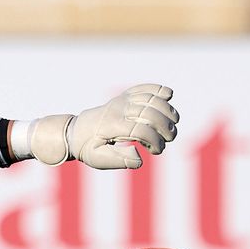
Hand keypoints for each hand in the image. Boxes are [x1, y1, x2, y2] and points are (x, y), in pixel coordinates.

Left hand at [30, 84, 178, 169]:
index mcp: (112, 126)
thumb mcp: (98, 159)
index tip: (157, 150)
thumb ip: (119, 160)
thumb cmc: (88, 148)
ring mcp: (122, 101)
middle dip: (165, 127)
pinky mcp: (124, 96)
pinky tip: (169, 96)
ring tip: (174, 123)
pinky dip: (159, 89)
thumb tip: (140, 159)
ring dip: (167, 110)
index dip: (155, 141)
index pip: (141, 130)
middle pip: (150, 113)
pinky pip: (144, 88)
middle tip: (170, 138)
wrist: (75, 132)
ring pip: (150, 98)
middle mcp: (118, 110)